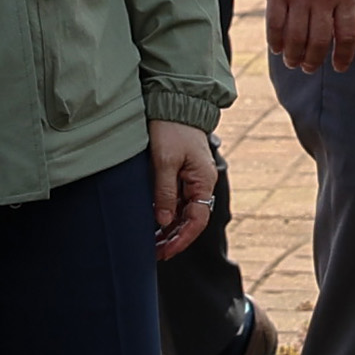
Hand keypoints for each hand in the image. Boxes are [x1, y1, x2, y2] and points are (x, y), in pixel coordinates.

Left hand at [146, 120, 220, 261]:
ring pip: (183, 212)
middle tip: (154, 253)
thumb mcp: (165, 160)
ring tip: (151, 243)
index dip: (181, 239)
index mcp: (203, 181)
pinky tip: (154, 223)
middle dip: (174, 238)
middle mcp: (201, 183)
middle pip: (190, 220)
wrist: (173, 102)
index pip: (197, 220)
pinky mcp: (181, 174)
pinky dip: (167, 214)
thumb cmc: (171, 128)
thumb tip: (163, 221)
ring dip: (169, 229)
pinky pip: (177, 201)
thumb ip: (165, 191)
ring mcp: (192, 179)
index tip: (166, 251)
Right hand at [260, 0, 354, 72]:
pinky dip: (275, 41)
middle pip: (319, 41)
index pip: (347, 35)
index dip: (344, 56)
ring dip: (294, 55)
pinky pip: (275, 24)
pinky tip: (277, 48)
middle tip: (310, 68)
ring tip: (294, 62)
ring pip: (295, 37)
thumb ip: (344, 0)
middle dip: (314, 61)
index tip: (340, 67)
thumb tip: (338, 34)